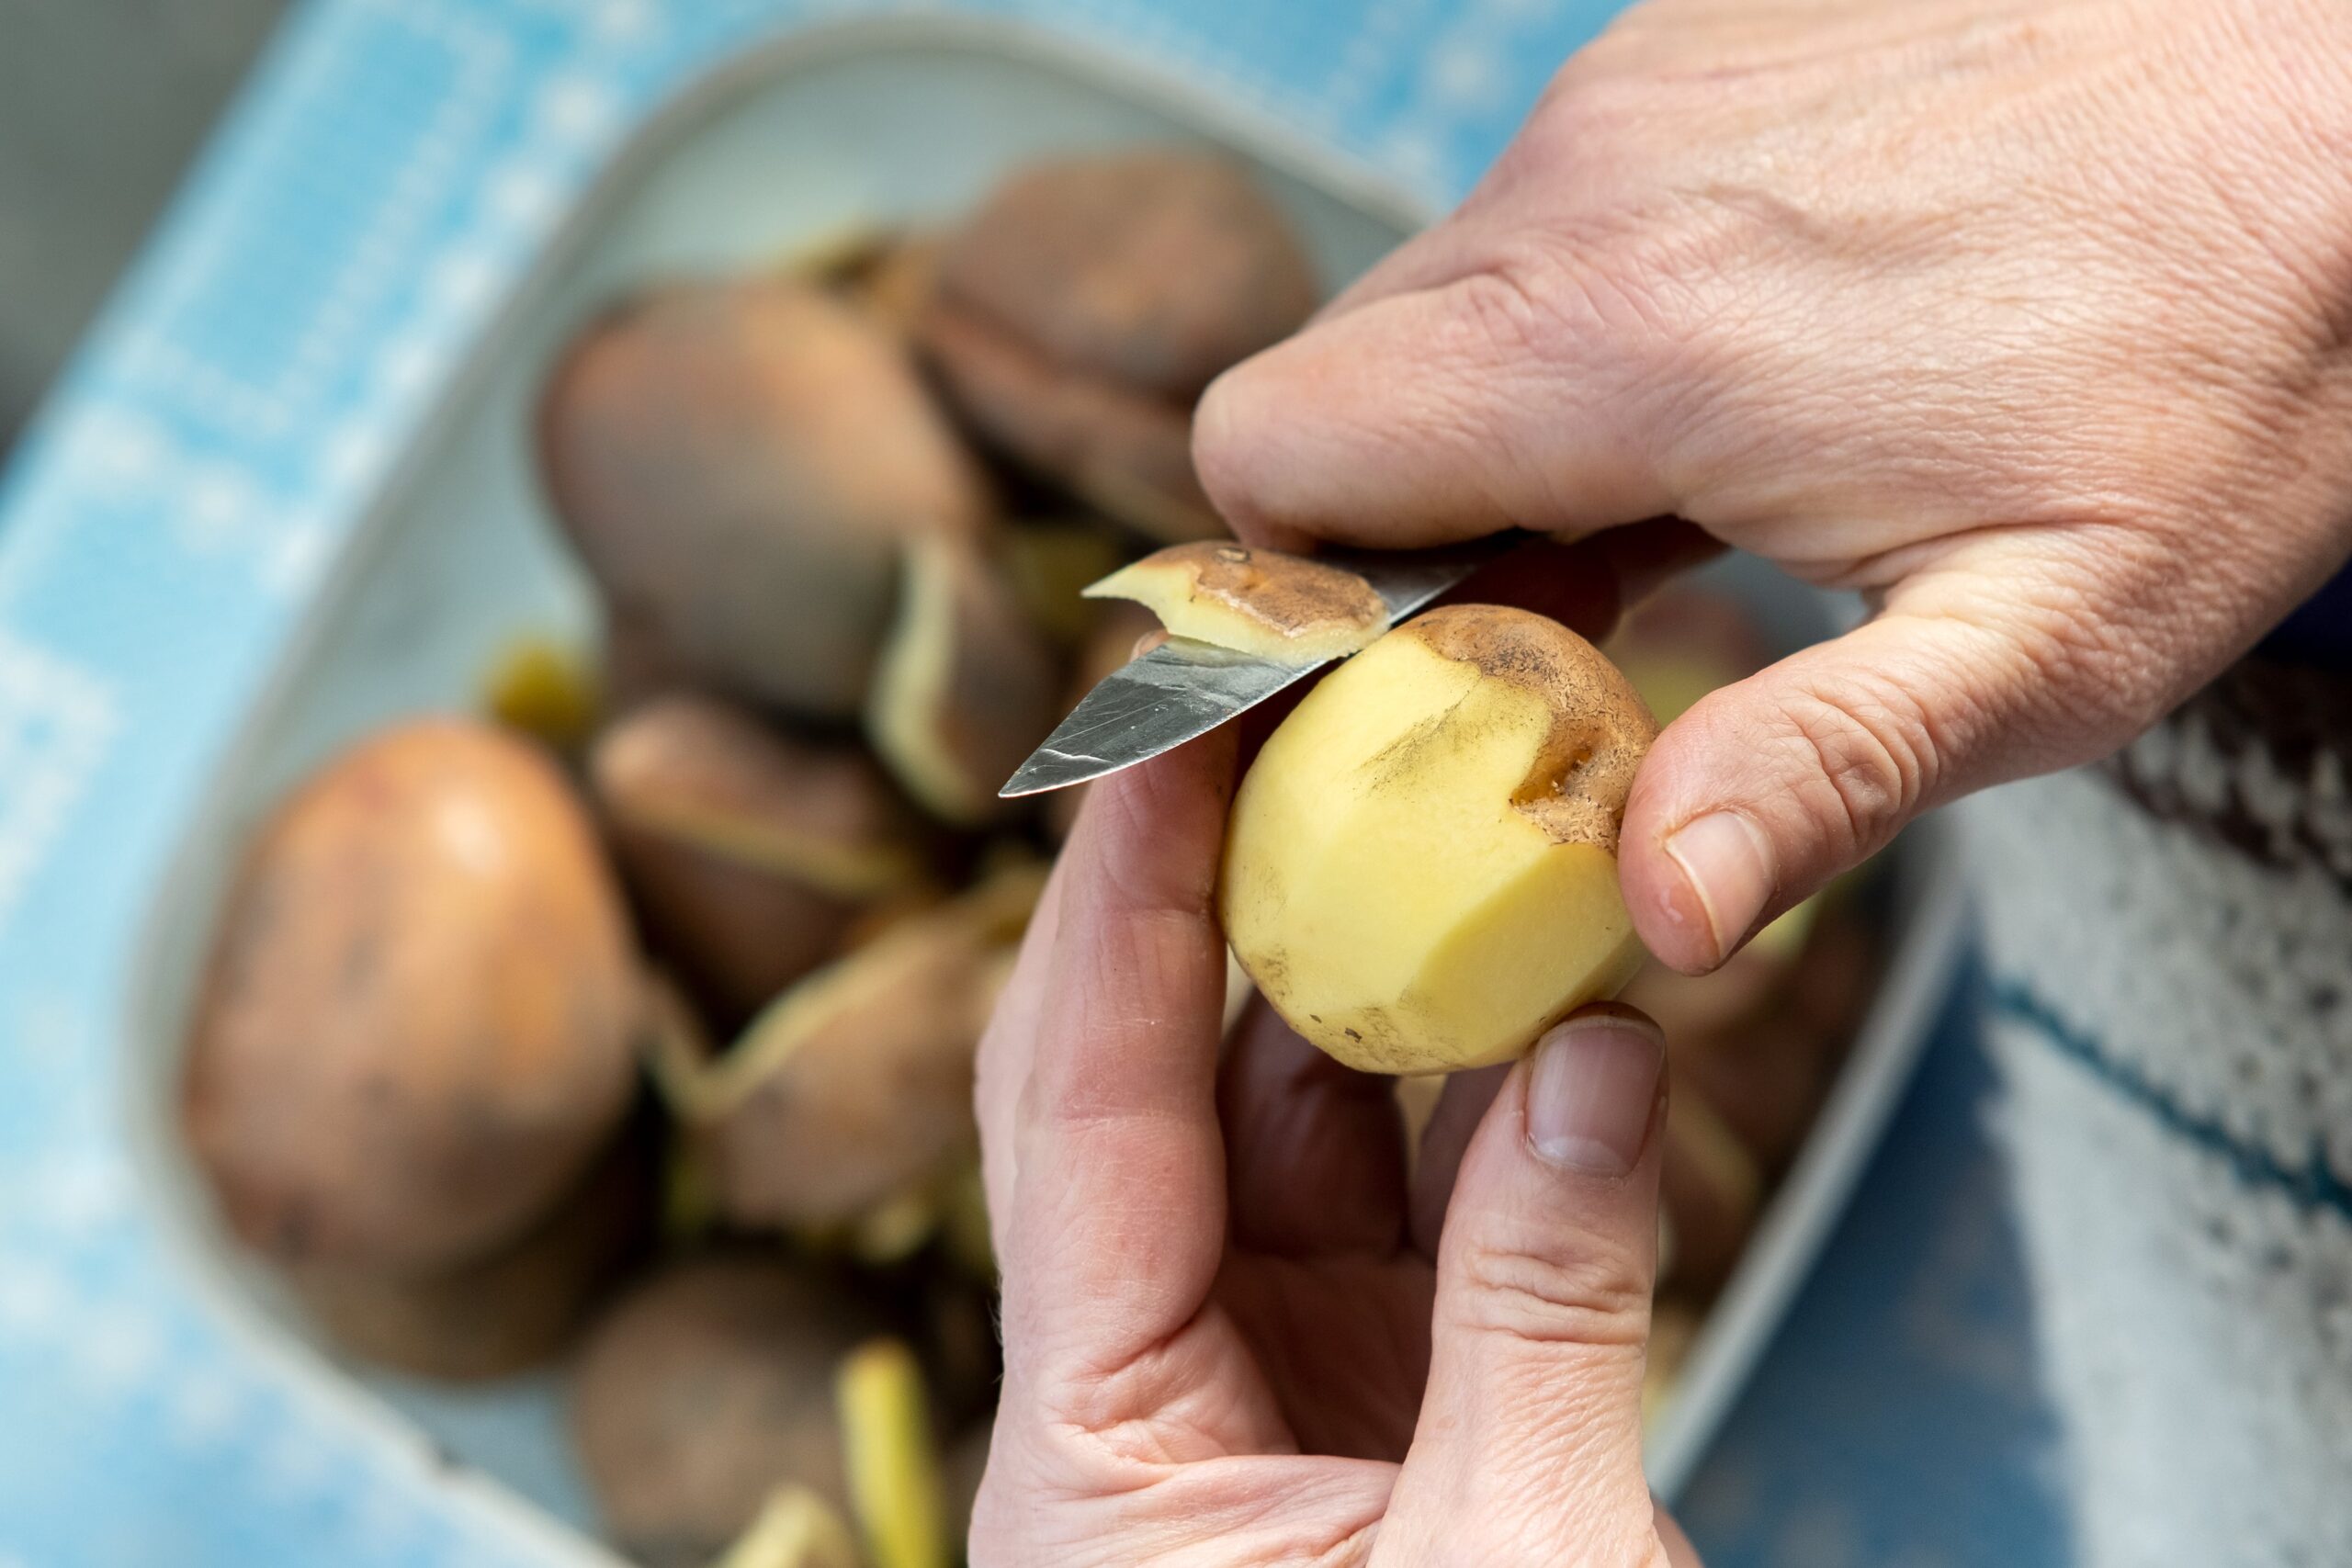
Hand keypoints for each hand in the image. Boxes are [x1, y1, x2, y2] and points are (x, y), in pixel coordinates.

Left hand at [970, 729, 1699, 1566]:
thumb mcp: (1518, 1552)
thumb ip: (1551, 1305)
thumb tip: (1598, 1055)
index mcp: (1088, 1453)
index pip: (1078, 1105)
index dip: (1125, 890)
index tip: (1167, 711)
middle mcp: (1148, 1392)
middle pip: (1157, 1072)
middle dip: (1226, 880)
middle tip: (1287, 699)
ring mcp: (1266, 1383)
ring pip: (1297, 1116)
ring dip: (1385, 973)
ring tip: (1448, 809)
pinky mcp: (1379, 1390)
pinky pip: (1418, 1197)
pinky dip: (1491, 1095)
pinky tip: (1560, 994)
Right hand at [1195, 0, 2351, 973]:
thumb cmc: (2236, 362)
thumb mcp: (2053, 643)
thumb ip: (1820, 773)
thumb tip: (1657, 911)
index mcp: (1624, 346)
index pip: (1271, 456)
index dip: (1308, 588)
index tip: (1438, 670)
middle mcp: (1587, 187)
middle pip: (1331, 383)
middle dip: (1406, 520)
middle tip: (1579, 600)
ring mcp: (1632, 91)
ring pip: (1435, 293)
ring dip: (1507, 408)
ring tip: (1693, 475)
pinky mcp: (1690, 42)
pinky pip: (1545, 202)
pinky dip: (1590, 298)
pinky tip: (1753, 347)